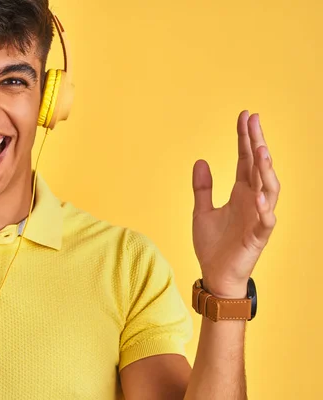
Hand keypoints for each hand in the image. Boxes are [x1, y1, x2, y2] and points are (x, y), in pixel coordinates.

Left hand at [191, 111, 279, 297]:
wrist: (214, 274)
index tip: (245, 116)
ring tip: (260, 151)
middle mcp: (252, 201)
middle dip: (257, 143)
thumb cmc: (213, 245)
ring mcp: (257, 218)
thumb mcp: (201, 211)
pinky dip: (264, 209)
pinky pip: (265, 222)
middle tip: (253, 120)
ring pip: (269, 189)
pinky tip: (258, 197)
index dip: (245, 138)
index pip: (245, 160)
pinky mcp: (257, 237)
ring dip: (266, 171)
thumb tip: (200, 161)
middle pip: (259, 167)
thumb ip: (202, 188)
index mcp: (241, 193)